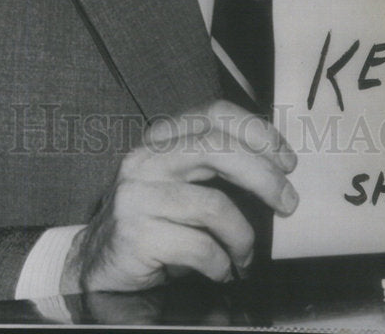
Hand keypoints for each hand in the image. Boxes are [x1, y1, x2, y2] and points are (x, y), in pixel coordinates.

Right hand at [61, 100, 297, 292]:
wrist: (97, 262)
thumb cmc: (152, 221)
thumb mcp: (181, 182)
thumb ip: (215, 167)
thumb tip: (276, 169)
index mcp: (161, 138)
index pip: (215, 114)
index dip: (257, 131)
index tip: (285, 159)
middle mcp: (147, 158)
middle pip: (217, 150)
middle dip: (264, 176)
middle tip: (288, 202)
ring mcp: (138, 195)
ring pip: (214, 204)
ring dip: (243, 235)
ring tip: (246, 253)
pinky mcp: (136, 234)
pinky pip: (199, 247)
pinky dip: (222, 263)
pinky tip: (222, 270)